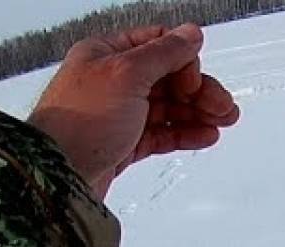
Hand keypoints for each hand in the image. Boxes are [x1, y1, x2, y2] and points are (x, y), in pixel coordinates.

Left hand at [27, 23, 239, 199]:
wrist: (59, 175)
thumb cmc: (80, 122)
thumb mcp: (127, 74)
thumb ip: (164, 53)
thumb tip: (191, 33)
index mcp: (106, 54)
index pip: (157, 45)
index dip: (183, 61)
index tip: (194, 83)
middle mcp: (112, 81)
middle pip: (168, 78)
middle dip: (199, 91)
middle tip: (225, 108)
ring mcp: (119, 114)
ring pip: (168, 108)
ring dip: (198, 114)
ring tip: (223, 123)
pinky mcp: (124, 144)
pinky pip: (161, 133)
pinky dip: (184, 133)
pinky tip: (205, 136)